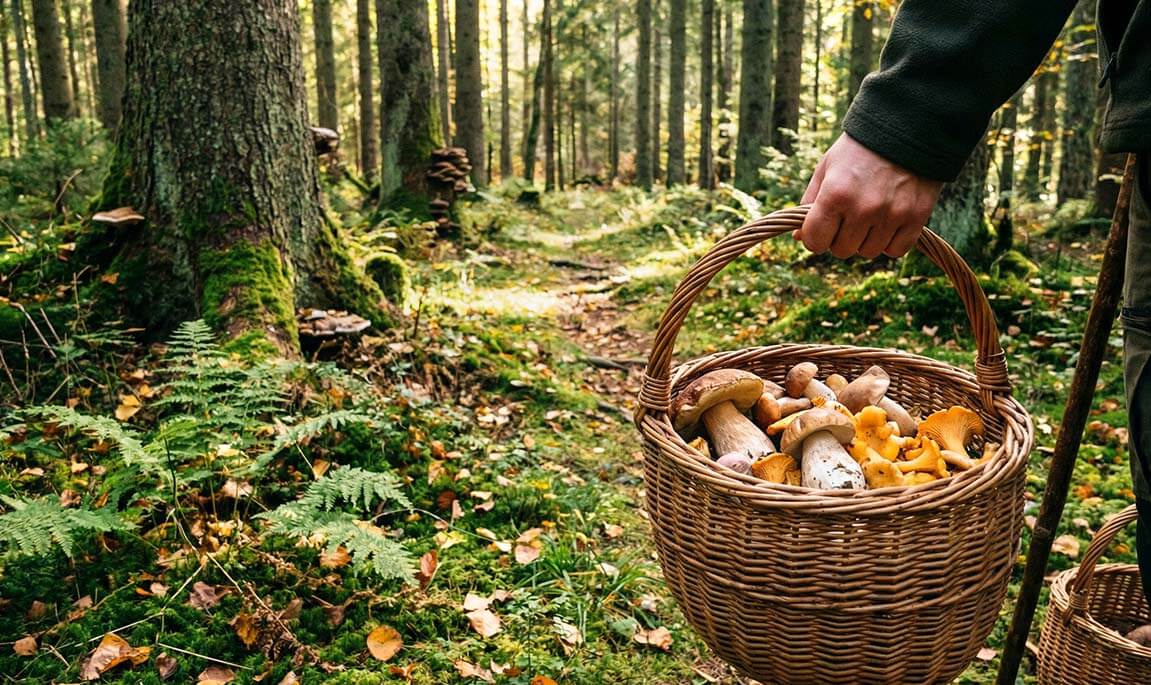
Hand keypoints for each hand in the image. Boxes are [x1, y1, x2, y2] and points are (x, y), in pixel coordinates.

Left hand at [796, 133, 942, 258]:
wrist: (909, 127)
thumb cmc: (860, 149)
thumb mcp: (827, 167)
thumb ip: (810, 202)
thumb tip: (799, 237)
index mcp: (835, 193)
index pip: (815, 241)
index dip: (814, 237)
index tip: (821, 229)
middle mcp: (863, 207)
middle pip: (842, 250)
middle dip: (840, 237)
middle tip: (848, 217)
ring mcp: (891, 214)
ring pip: (868, 252)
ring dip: (865, 240)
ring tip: (869, 215)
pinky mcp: (916, 217)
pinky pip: (895, 251)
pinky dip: (889, 243)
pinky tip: (887, 223)